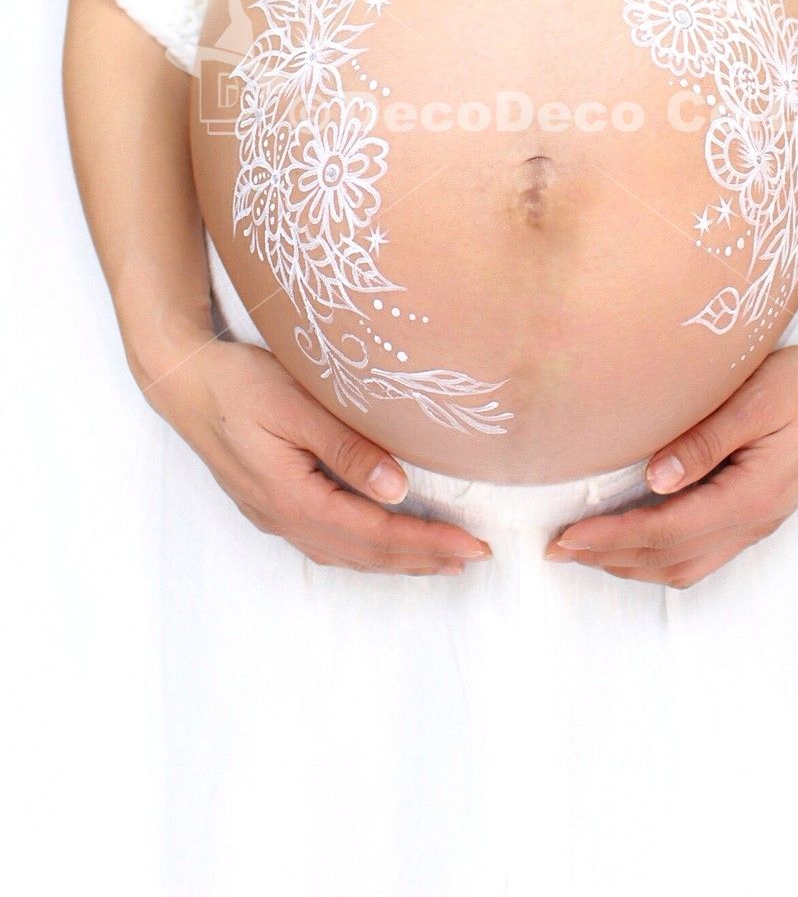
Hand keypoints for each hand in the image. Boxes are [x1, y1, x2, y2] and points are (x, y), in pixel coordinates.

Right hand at [139, 333, 492, 574]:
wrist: (181, 381)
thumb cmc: (239, 384)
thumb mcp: (296, 406)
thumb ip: (348, 449)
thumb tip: (399, 490)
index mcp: (293, 499)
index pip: (376, 533)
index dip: (428, 542)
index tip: (472, 544)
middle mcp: (283, 518)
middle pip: (364, 554)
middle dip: (422, 558)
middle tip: (473, 557)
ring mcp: (273, 515)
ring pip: (345, 554)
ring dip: (395, 560)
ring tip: (440, 559)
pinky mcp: (269, 503)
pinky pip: (327, 542)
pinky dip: (364, 550)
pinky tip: (381, 545)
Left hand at [546, 340, 797, 587]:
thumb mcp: (755, 401)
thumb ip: (705, 441)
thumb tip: (656, 478)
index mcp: (753, 496)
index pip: (667, 530)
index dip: (613, 537)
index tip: (567, 536)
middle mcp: (755, 521)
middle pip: (671, 559)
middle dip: (611, 559)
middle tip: (557, 550)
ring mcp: (758, 523)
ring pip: (686, 566)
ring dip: (633, 564)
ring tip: (586, 552)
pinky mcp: (756, 515)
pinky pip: (701, 553)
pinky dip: (660, 557)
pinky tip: (636, 542)